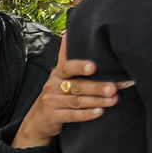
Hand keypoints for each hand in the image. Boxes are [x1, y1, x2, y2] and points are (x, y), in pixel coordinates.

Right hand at [13, 37, 128, 148]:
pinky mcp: (52, 116)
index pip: (67, 67)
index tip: (93, 66)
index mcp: (57, 73)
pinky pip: (72, 115)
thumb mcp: (59, 76)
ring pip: (76, 101)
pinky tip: (99, 112)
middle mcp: (52, 85)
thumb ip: (65, 57)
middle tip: (114, 87)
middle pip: (76, 86)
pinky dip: (86, 115)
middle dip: (96, 87)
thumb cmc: (56, 94)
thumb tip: (67, 32)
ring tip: (113, 100)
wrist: (37, 120)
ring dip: (96, 100)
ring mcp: (51, 101)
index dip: (79, 66)